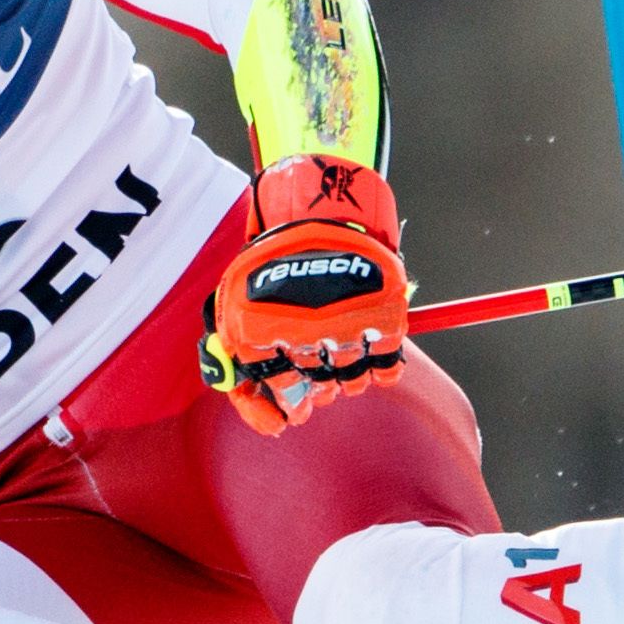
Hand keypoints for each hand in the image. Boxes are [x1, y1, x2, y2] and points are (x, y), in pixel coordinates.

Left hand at [200, 157, 408, 433]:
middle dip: (316, 389)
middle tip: (318, 378)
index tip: (288, 416)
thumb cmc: (275, 259)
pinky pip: (386, 369)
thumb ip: (238, 352)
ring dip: (347, 378)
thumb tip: (258, 408)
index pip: (274, 393)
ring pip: (351, 382)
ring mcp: (345, 327)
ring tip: (342, 356)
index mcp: (257, 330)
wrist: (319, 207)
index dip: (280, 410)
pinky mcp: (384, 319)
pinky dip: (382, 371)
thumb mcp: (237, 301)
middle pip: (316, 390)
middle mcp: (301, 334)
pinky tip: (371, 356)